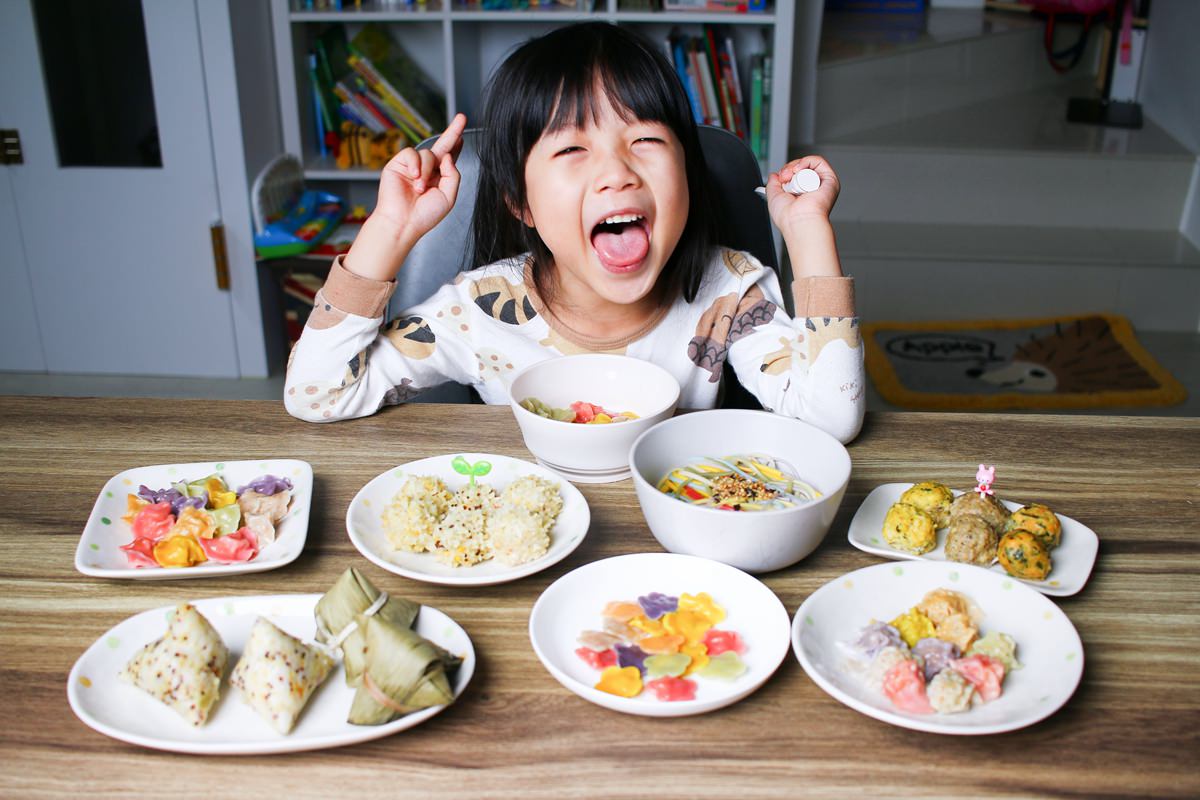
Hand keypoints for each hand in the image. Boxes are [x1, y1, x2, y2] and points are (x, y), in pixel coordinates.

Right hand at [373, 112, 466, 240]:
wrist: (403, 223)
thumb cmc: (424, 215)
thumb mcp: (448, 196)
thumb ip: (452, 175)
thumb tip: (447, 155)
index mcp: (439, 178)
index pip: (449, 158)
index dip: (457, 146)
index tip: (464, 135)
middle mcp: (427, 170)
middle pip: (441, 146)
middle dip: (452, 131)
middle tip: (461, 118)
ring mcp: (412, 166)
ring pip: (427, 154)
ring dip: (425, 171)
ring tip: (419, 188)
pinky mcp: (398, 164)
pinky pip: (411, 153)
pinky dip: (415, 164)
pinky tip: (413, 177)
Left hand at [764, 155, 839, 235]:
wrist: (797, 221)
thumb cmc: (787, 216)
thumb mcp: (773, 196)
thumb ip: (772, 183)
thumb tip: (774, 175)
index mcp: (801, 193)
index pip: (794, 174)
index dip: (785, 171)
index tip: (779, 178)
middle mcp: (811, 188)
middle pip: (801, 167)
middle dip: (789, 168)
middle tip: (784, 178)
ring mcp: (820, 183)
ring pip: (808, 164)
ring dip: (796, 166)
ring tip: (790, 176)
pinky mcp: (829, 179)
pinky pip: (818, 161)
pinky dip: (806, 161)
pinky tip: (798, 169)